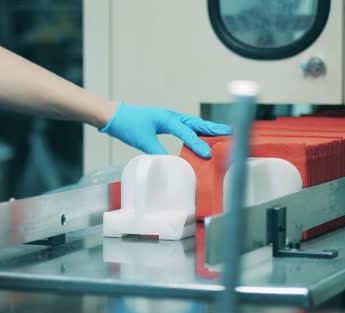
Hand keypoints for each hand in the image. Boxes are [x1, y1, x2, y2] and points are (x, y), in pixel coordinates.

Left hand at [99, 103, 231, 158]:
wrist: (114, 117)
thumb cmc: (127, 124)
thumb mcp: (142, 141)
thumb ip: (157, 152)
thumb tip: (169, 164)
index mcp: (166, 118)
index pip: (186, 132)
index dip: (198, 144)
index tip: (207, 154)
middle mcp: (170, 116)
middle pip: (195, 123)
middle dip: (212, 129)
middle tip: (229, 132)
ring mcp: (167, 119)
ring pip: (191, 124)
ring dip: (205, 129)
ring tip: (220, 133)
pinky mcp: (164, 123)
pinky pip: (184, 127)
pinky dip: (194, 131)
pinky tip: (198, 137)